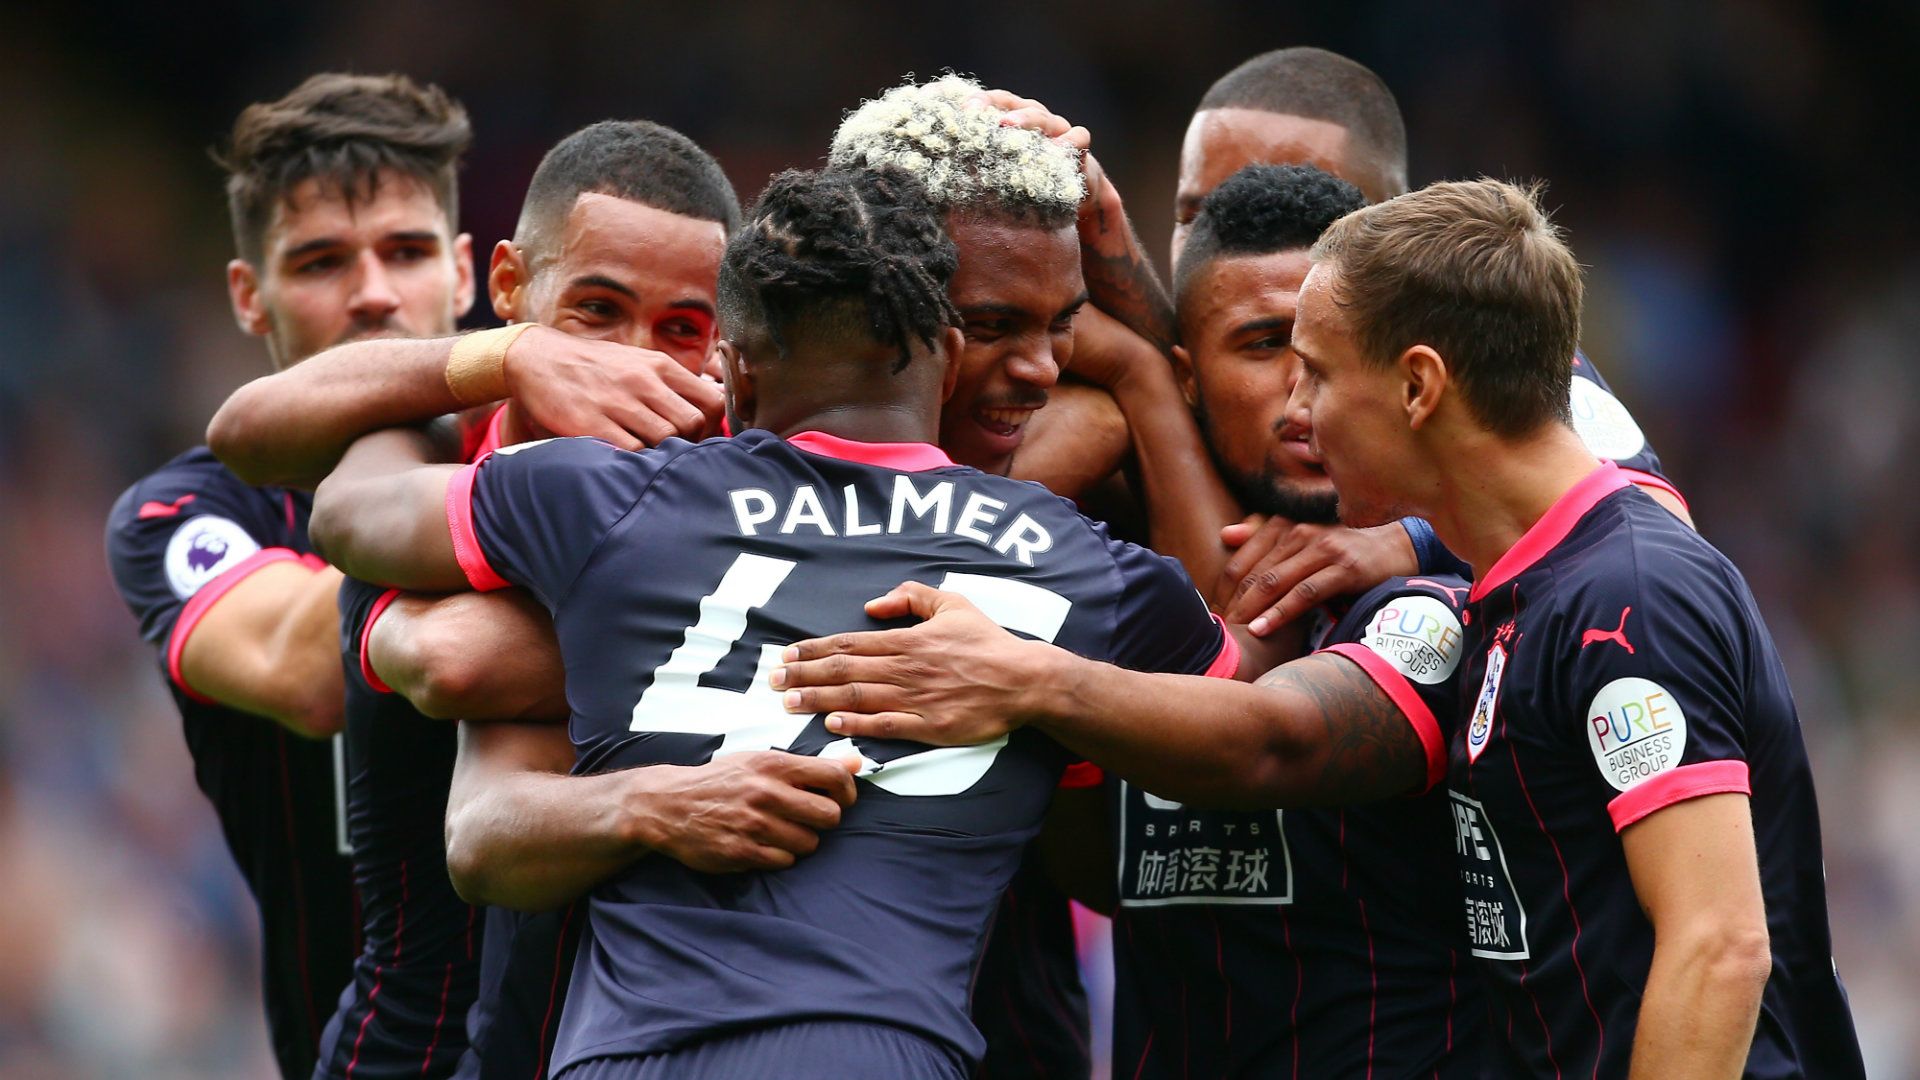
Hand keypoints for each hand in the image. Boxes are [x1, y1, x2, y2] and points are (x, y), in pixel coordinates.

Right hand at [504, 325, 724, 448]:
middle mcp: (643, 381)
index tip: (699, 437)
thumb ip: (669, 383)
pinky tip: (627, 459)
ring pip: (665, 439)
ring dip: (661, 453)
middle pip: (692, 424)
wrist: (537, 358)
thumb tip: (705, 411)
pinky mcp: (592, 423)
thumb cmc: (593, 366)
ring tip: (648, 455)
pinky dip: (635, 460)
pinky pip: (631, 451)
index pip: (711, 400)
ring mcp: (617, 402)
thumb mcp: (637, 361)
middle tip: (674, 453)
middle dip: (689, 444)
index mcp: (659, 365)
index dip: (712, 426)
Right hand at [635, 750, 859, 872]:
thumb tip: (858, 765)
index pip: (835, 777)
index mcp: (774, 765)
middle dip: (823, 820)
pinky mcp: (742, 852)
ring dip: (800, 841)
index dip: (847, 792)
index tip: (840, 799)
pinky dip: (779, 856)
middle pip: (829, 816)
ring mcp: (754, 825)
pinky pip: (785, 861)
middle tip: (806, 818)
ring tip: (779, 831)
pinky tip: (763, 844)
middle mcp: (766, 793)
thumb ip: (810, 766)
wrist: (669, 804)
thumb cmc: (722, 781)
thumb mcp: (761, 762)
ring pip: (809, 843)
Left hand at [772, 582, 1054, 743]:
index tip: (786, 653)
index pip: (849, 643)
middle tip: (772, 680)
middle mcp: (905, 668)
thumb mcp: (952, 603)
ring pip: (857, 698)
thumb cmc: (987, 642)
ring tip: (788, 702)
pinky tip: (831, 725)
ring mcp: (915, 699)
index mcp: (907, 639)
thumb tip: (873, 603)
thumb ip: (911, 595)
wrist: (1023, 679)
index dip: (814, 649)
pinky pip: (885, 726)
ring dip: (818, 700)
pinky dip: (856, 725)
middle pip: (843, 671)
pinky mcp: (929, 727)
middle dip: (804, 674)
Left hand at [966, 88, 1105, 209]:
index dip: (973, 102)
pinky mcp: (1077, 146)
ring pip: (1041, 117)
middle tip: (974, 112)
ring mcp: (1056, 129)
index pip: (988, 103)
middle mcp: (1030, 118)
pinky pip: (1078, 137)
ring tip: (1007, 125)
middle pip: (1011, 103)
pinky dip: (1068, 142)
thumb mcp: (996, 174)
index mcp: (1008, 120)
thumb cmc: (1024, 182)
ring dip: (1024, 119)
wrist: (1067, 194)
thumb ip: (973, 167)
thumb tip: (935, 174)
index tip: (952, 106)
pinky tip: (1056, 151)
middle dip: (991, 104)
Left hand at [1218, 517, 1418, 634]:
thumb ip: (1266, 538)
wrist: (1396, 548)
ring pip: (1278, 581)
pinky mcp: (1344, 569)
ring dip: (1254, 608)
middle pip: (1258, 571)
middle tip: (1219, 629)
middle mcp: (1303, 534)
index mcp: (1289, 528)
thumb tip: (1225, 534)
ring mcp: (1324, 550)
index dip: (1227, 587)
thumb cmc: (1344, 551)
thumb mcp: (1306, 542)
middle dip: (1236, 602)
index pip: (1246, 557)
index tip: (1213, 612)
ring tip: (1236, 631)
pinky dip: (1283, 611)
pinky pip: (1306, 593)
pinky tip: (1266, 627)